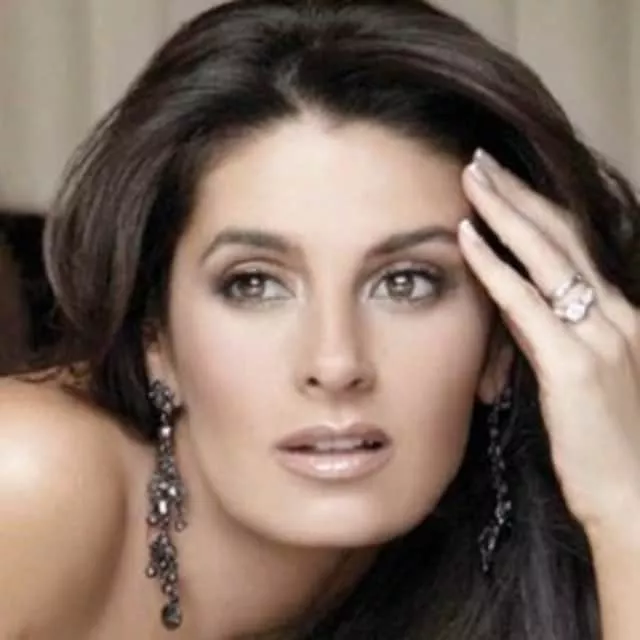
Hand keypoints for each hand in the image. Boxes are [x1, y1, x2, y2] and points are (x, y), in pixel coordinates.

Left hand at [458, 150, 639, 540]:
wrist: (637, 499)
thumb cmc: (609, 446)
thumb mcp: (590, 381)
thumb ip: (561, 343)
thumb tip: (523, 318)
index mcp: (620, 318)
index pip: (574, 248)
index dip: (539, 210)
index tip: (505, 183)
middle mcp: (616, 316)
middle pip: (561, 237)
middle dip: (519, 194)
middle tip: (482, 159)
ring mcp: (598, 337)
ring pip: (545, 257)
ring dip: (505, 213)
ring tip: (472, 178)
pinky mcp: (573, 366)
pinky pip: (526, 304)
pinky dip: (495, 267)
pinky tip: (469, 237)